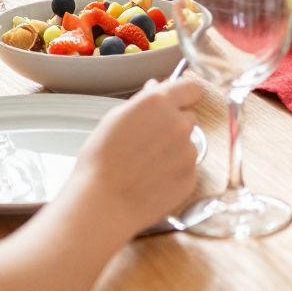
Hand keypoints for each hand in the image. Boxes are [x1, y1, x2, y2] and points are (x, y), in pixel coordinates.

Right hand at [72, 75, 207, 232]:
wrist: (102, 204)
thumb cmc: (99, 161)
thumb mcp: (114, 120)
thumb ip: (142, 101)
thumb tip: (156, 86)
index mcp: (158, 103)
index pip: (192, 88)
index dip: (185, 95)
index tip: (179, 102)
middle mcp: (179, 124)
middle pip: (189, 118)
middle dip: (175, 126)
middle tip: (151, 142)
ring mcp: (189, 152)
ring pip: (188, 145)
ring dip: (174, 151)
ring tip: (147, 166)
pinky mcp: (192, 177)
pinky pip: (188, 168)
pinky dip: (175, 172)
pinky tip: (153, 180)